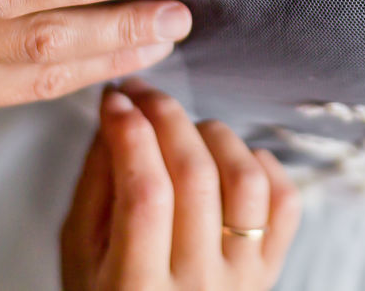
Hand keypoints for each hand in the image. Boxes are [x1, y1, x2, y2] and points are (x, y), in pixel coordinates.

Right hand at [61, 81, 300, 290]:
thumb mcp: (79, 256)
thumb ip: (94, 187)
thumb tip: (114, 118)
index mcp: (136, 288)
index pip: (145, 193)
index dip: (131, 134)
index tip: (117, 101)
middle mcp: (197, 285)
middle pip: (195, 177)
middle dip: (167, 117)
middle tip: (144, 94)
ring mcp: (241, 277)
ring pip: (246, 181)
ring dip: (214, 135)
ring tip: (186, 127)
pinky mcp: (270, 268)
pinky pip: (285, 203)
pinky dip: (263, 163)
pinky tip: (230, 156)